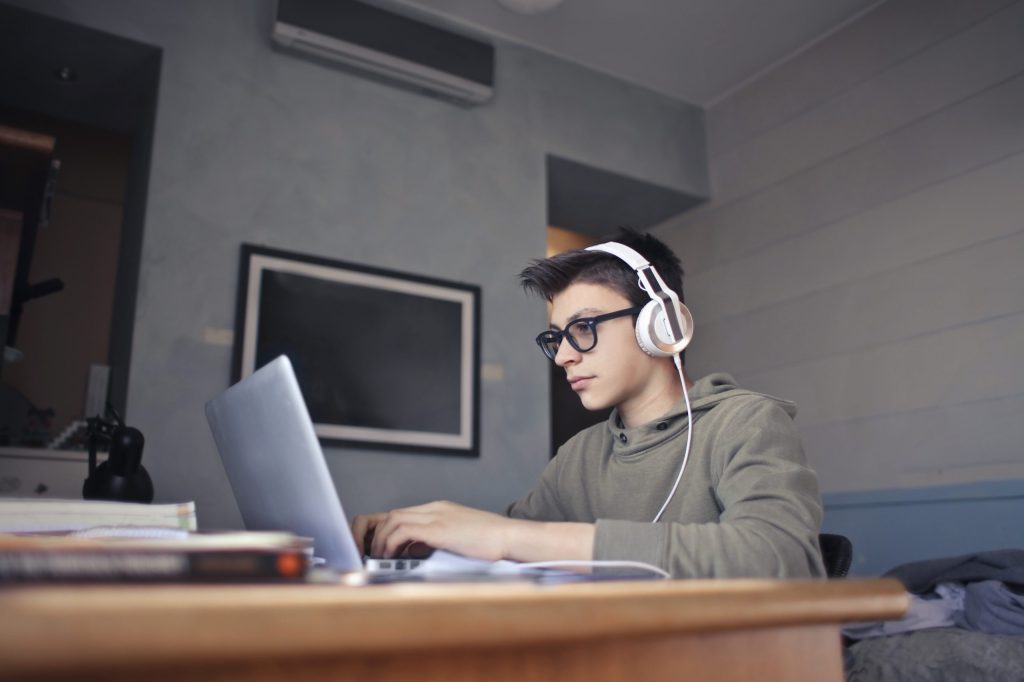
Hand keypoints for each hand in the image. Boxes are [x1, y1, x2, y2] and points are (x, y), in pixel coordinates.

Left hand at [355, 501, 516, 560]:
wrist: (510, 537)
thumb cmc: (490, 544)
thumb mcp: (458, 540)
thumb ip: (437, 542)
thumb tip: (415, 554)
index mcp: (438, 511)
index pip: (400, 515)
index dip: (381, 531)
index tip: (374, 549)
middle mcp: (434, 509)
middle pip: (390, 514)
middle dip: (372, 533)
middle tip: (367, 553)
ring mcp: (437, 516)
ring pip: (393, 519)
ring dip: (380, 540)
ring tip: (379, 558)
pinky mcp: (440, 527)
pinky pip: (404, 530)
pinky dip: (392, 543)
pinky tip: (392, 557)